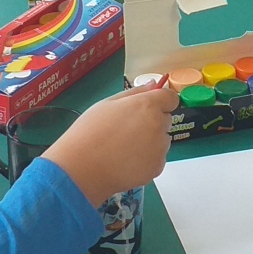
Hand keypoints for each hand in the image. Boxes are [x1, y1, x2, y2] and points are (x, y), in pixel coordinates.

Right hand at [41, 80, 177, 203]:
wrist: (82, 168)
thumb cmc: (89, 132)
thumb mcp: (107, 104)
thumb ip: (134, 93)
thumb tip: (154, 85)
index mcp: (147, 106)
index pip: (170, 98)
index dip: (160, 102)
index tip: (147, 108)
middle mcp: (158, 126)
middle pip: (165, 120)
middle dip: (152, 122)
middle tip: (127, 130)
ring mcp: (160, 149)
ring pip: (161, 141)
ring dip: (150, 142)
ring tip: (123, 148)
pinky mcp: (157, 168)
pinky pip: (157, 159)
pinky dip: (146, 160)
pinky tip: (126, 161)